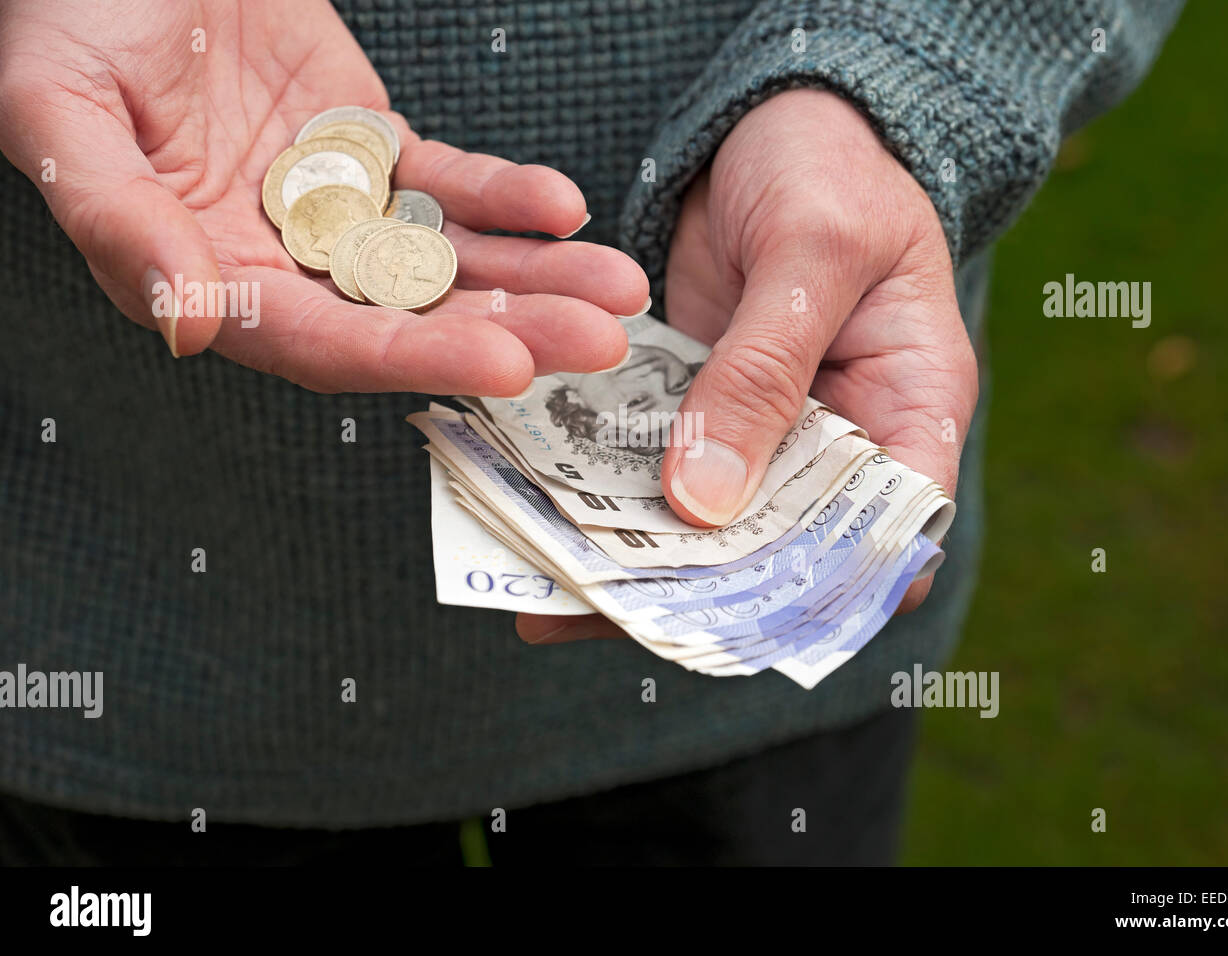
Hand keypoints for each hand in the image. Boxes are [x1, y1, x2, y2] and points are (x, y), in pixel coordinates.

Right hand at [0, 0, 646, 392]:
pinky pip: (452, 184)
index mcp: (214, 276)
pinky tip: (562, 207)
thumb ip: (120, 222)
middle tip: (597, 339)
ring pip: (449, 258)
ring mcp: (339, 208)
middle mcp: (286, 259)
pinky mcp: (374, 152)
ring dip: (536, 276)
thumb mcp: (59, 114)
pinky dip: (508, 197)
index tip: (504, 362)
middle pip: (412, 314)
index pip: (327, 341)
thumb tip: (185, 320)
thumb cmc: (65, 24)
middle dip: (511, 328)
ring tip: (615, 288)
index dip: (416, 355)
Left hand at [517, 88, 975, 644]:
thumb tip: (704, 503)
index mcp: (912, 410)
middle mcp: (843, 436)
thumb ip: (762, 374)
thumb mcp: (811, 255)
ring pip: (711, 516)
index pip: (892, 536)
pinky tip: (545, 513)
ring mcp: (771, 424)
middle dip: (701, 589)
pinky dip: (610, 488)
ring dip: (637, 552)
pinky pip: (660, 459)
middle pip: (784, 547)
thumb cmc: (832, 165)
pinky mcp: (708, 399)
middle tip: (609, 614)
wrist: (779, 117)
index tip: (741, 626)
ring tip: (551, 588)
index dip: (831, 594)